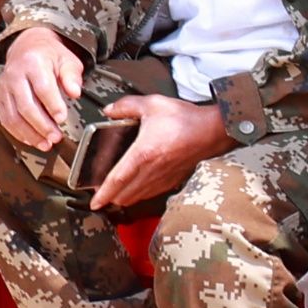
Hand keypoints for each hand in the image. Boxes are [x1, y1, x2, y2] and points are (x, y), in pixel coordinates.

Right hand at [0, 25, 87, 151]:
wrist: (27, 47)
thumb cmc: (51, 56)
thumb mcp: (67, 60)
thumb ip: (72, 76)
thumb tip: (75, 93)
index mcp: (33, 62)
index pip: (42, 87)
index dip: (52, 105)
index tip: (62, 119)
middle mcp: (14, 74)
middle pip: (26, 105)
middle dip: (41, 125)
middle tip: (56, 137)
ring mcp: (3, 86)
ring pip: (13, 116)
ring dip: (30, 134)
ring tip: (46, 144)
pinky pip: (5, 119)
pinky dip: (18, 133)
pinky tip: (32, 140)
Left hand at [88, 92, 227, 209]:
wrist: (213, 130)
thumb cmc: (186, 119)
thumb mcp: (153, 104)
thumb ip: (128, 106)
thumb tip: (110, 110)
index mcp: (144, 153)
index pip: (118, 179)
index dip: (104, 193)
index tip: (94, 202)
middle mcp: (152, 169)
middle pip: (126, 193)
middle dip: (111, 198)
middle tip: (101, 196)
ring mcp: (163, 176)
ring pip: (138, 196)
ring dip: (125, 198)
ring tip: (116, 195)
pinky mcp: (174, 179)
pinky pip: (152, 193)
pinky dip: (141, 194)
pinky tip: (139, 190)